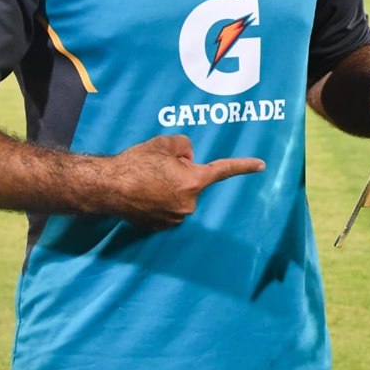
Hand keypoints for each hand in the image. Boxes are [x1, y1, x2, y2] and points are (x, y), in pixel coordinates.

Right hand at [110, 135, 264, 228]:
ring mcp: (174, 218)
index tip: (262, 165)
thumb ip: (184, 146)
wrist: (107, 187)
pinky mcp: (159, 227)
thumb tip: (187, 158)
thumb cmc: (135, 163)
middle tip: (158, 167)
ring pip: (179, 196)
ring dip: (168, 187)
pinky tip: (142, 193)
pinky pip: (166, 208)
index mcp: (194, 181)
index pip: (223, 170)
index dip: (244, 166)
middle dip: (181, 174)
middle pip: (192, 182)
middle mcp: (188, 204)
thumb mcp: (163, 143)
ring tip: (145, 180)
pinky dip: (158, 201)